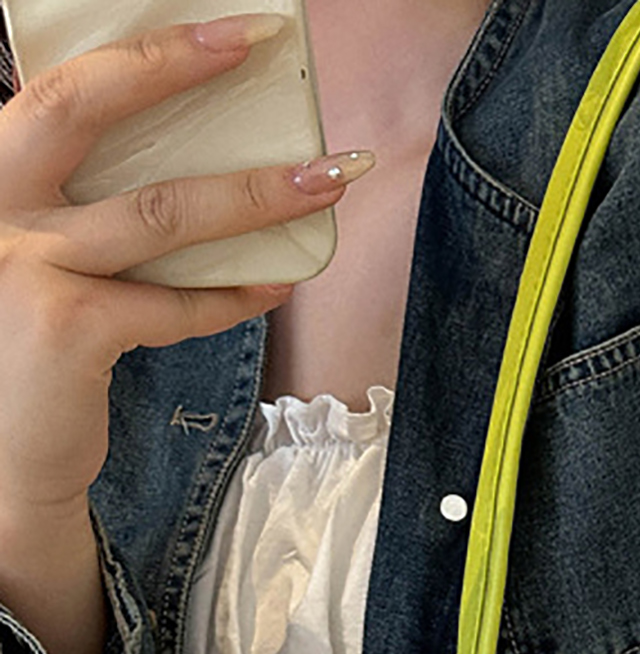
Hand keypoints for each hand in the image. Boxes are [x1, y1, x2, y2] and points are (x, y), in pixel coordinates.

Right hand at [0, 14, 361, 521]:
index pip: (58, 88)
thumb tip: (196, 166)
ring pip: (159, 212)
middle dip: (176, 69)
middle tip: (259, 50)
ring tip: (324, 182)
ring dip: (253, 194)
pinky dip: (234, 294)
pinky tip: (279, 281)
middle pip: (84, 109)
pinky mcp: (68, 326)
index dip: (144, 52)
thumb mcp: (37, 255)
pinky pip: (175, 302)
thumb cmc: (26, 349)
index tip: (226, 31)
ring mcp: (24, 263)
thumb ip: (83, 206)